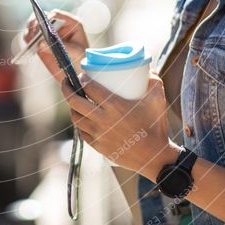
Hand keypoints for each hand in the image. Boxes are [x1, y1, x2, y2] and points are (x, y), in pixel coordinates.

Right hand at [23, 9, 88, 82]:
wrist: (77, 72)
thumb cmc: (81, 59)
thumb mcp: (75, 52)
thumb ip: (61, 47)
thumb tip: (41, 43)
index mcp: (71, 23)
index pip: (56, 14)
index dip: (48, 18)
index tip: (42, 27)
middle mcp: (58, 25)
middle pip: (42, 17)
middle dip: (35, 24)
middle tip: (33, 33)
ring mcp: (48, 32)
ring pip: (34, 25)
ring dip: (29, 30)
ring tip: (29, 40)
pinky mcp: (40, 41)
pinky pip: (31, 36)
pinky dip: (27, 39)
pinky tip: (28, 44)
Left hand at [60, 69, 181, 180]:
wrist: (154, 156)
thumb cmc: (156, 125)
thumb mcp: (158, 99)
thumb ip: (152, 80)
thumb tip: (146, 68)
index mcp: (115, 105)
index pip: (89, 87)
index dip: (81, 78)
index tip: (81, 74)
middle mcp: (103, 119)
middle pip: (74, 101)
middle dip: (67, 88)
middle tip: (67, 82)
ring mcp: (98, 134)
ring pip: (75, 117)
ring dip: (72, 107)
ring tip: (74, 100)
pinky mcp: (97, 146)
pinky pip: (81, 132)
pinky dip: (80, 123)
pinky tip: (83, 118)